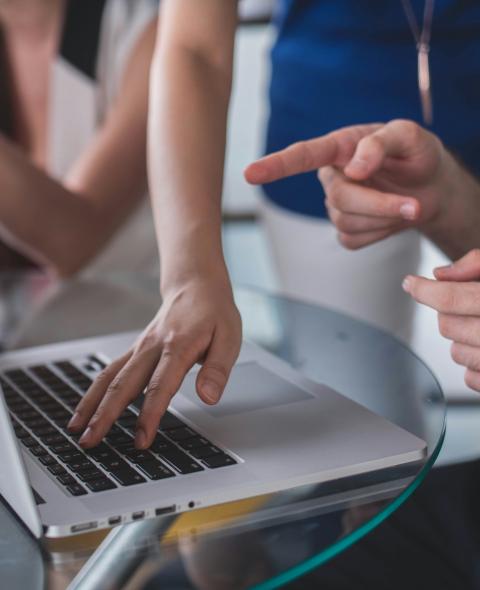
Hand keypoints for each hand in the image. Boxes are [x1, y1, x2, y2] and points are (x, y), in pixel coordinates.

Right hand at [68, 278, 241, 448]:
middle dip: (105, 415)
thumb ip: (218, 369)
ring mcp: (140, 347)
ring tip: (76, 430)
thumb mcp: (229, 337)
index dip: (150, 415)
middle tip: (91, 441)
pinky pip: (110, 370)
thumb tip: (208, 397)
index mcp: (178, 346)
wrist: (195, 284)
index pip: (160, 386)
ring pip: (110, 377)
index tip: (141, 440)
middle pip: (124, 384)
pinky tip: (85, 408)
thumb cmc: (214, 312)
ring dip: (92, 404)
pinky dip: (95, 391)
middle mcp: (153, 347)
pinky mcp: (135, 349)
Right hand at [245, 120, 454, 249]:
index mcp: (340, 147)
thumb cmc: (418, 155)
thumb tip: (353, 169)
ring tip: (409, 205)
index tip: (250, 174)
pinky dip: (380, 234)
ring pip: (346, 222)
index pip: (302, 156)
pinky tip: (391, 219)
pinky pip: (353, 240)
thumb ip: (381, 143)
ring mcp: (337, 206)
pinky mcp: (346, 230)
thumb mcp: (410, 136)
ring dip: (384, 218)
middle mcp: (332, 176)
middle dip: (378, 205)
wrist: (433, 188)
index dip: (275, 166)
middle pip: (339, 198)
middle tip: (414, 205)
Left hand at [402, 249, 479, 391]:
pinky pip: (469, 378)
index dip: (424, 289)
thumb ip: (477, 263)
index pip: (450, 297)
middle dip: (451, 313)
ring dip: (462, 339)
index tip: (410, 283)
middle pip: (447, 325)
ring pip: (455, 352)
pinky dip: (474, 364)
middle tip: (471, 305)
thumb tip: (440, 274)